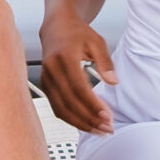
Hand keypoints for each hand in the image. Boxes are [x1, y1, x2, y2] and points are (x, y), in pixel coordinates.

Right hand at [37, 12, 116, 134]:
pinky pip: (57, 108)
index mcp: (64, 57)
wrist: (55, 27)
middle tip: (108, 129)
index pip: (78, 88)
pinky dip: (71, 119)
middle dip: (90, 119)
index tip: (108, 116)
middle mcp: (51, 70)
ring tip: (100, 131)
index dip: (93, 105)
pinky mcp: (45, 86)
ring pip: (61, 109)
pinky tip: (86, 124)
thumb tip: (114, 83)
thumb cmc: (77, 33)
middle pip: (69, 102)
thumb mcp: (96, 42)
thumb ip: (105, 62)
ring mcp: (45, 79)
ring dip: (81, 124)